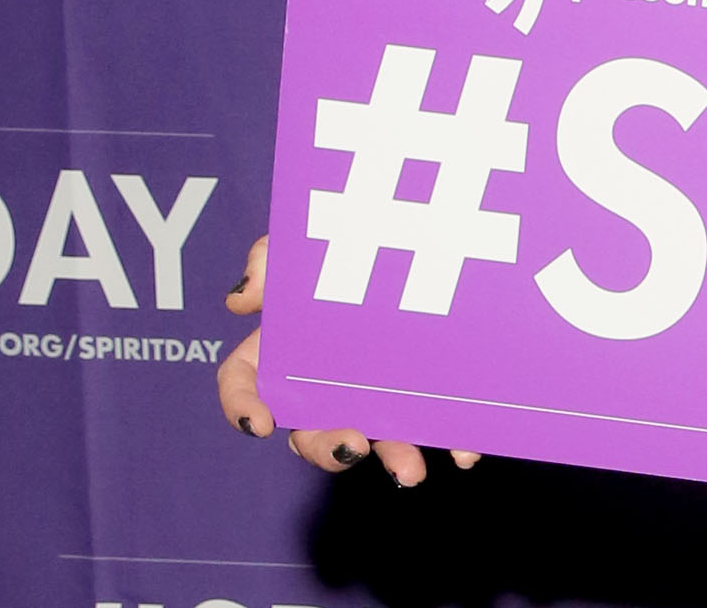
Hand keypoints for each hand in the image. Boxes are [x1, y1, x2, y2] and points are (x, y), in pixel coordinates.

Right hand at [217, 233, 479, 484]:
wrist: (426, 237)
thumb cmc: (344, 250)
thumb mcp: (302, 244)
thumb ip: (266, 261)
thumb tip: (241, 300)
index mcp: (282, 349)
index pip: (244, 382)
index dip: (241, 405)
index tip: (259, 424)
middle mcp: (323, 383)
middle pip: (308, 431)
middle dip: (327, 447)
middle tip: (352, 447)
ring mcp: (374, 392)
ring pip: (374, 437)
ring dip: (390, 455)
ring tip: (409, 469)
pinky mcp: (421, 394)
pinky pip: (433, 425)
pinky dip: (450, 439)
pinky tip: (465, 448)